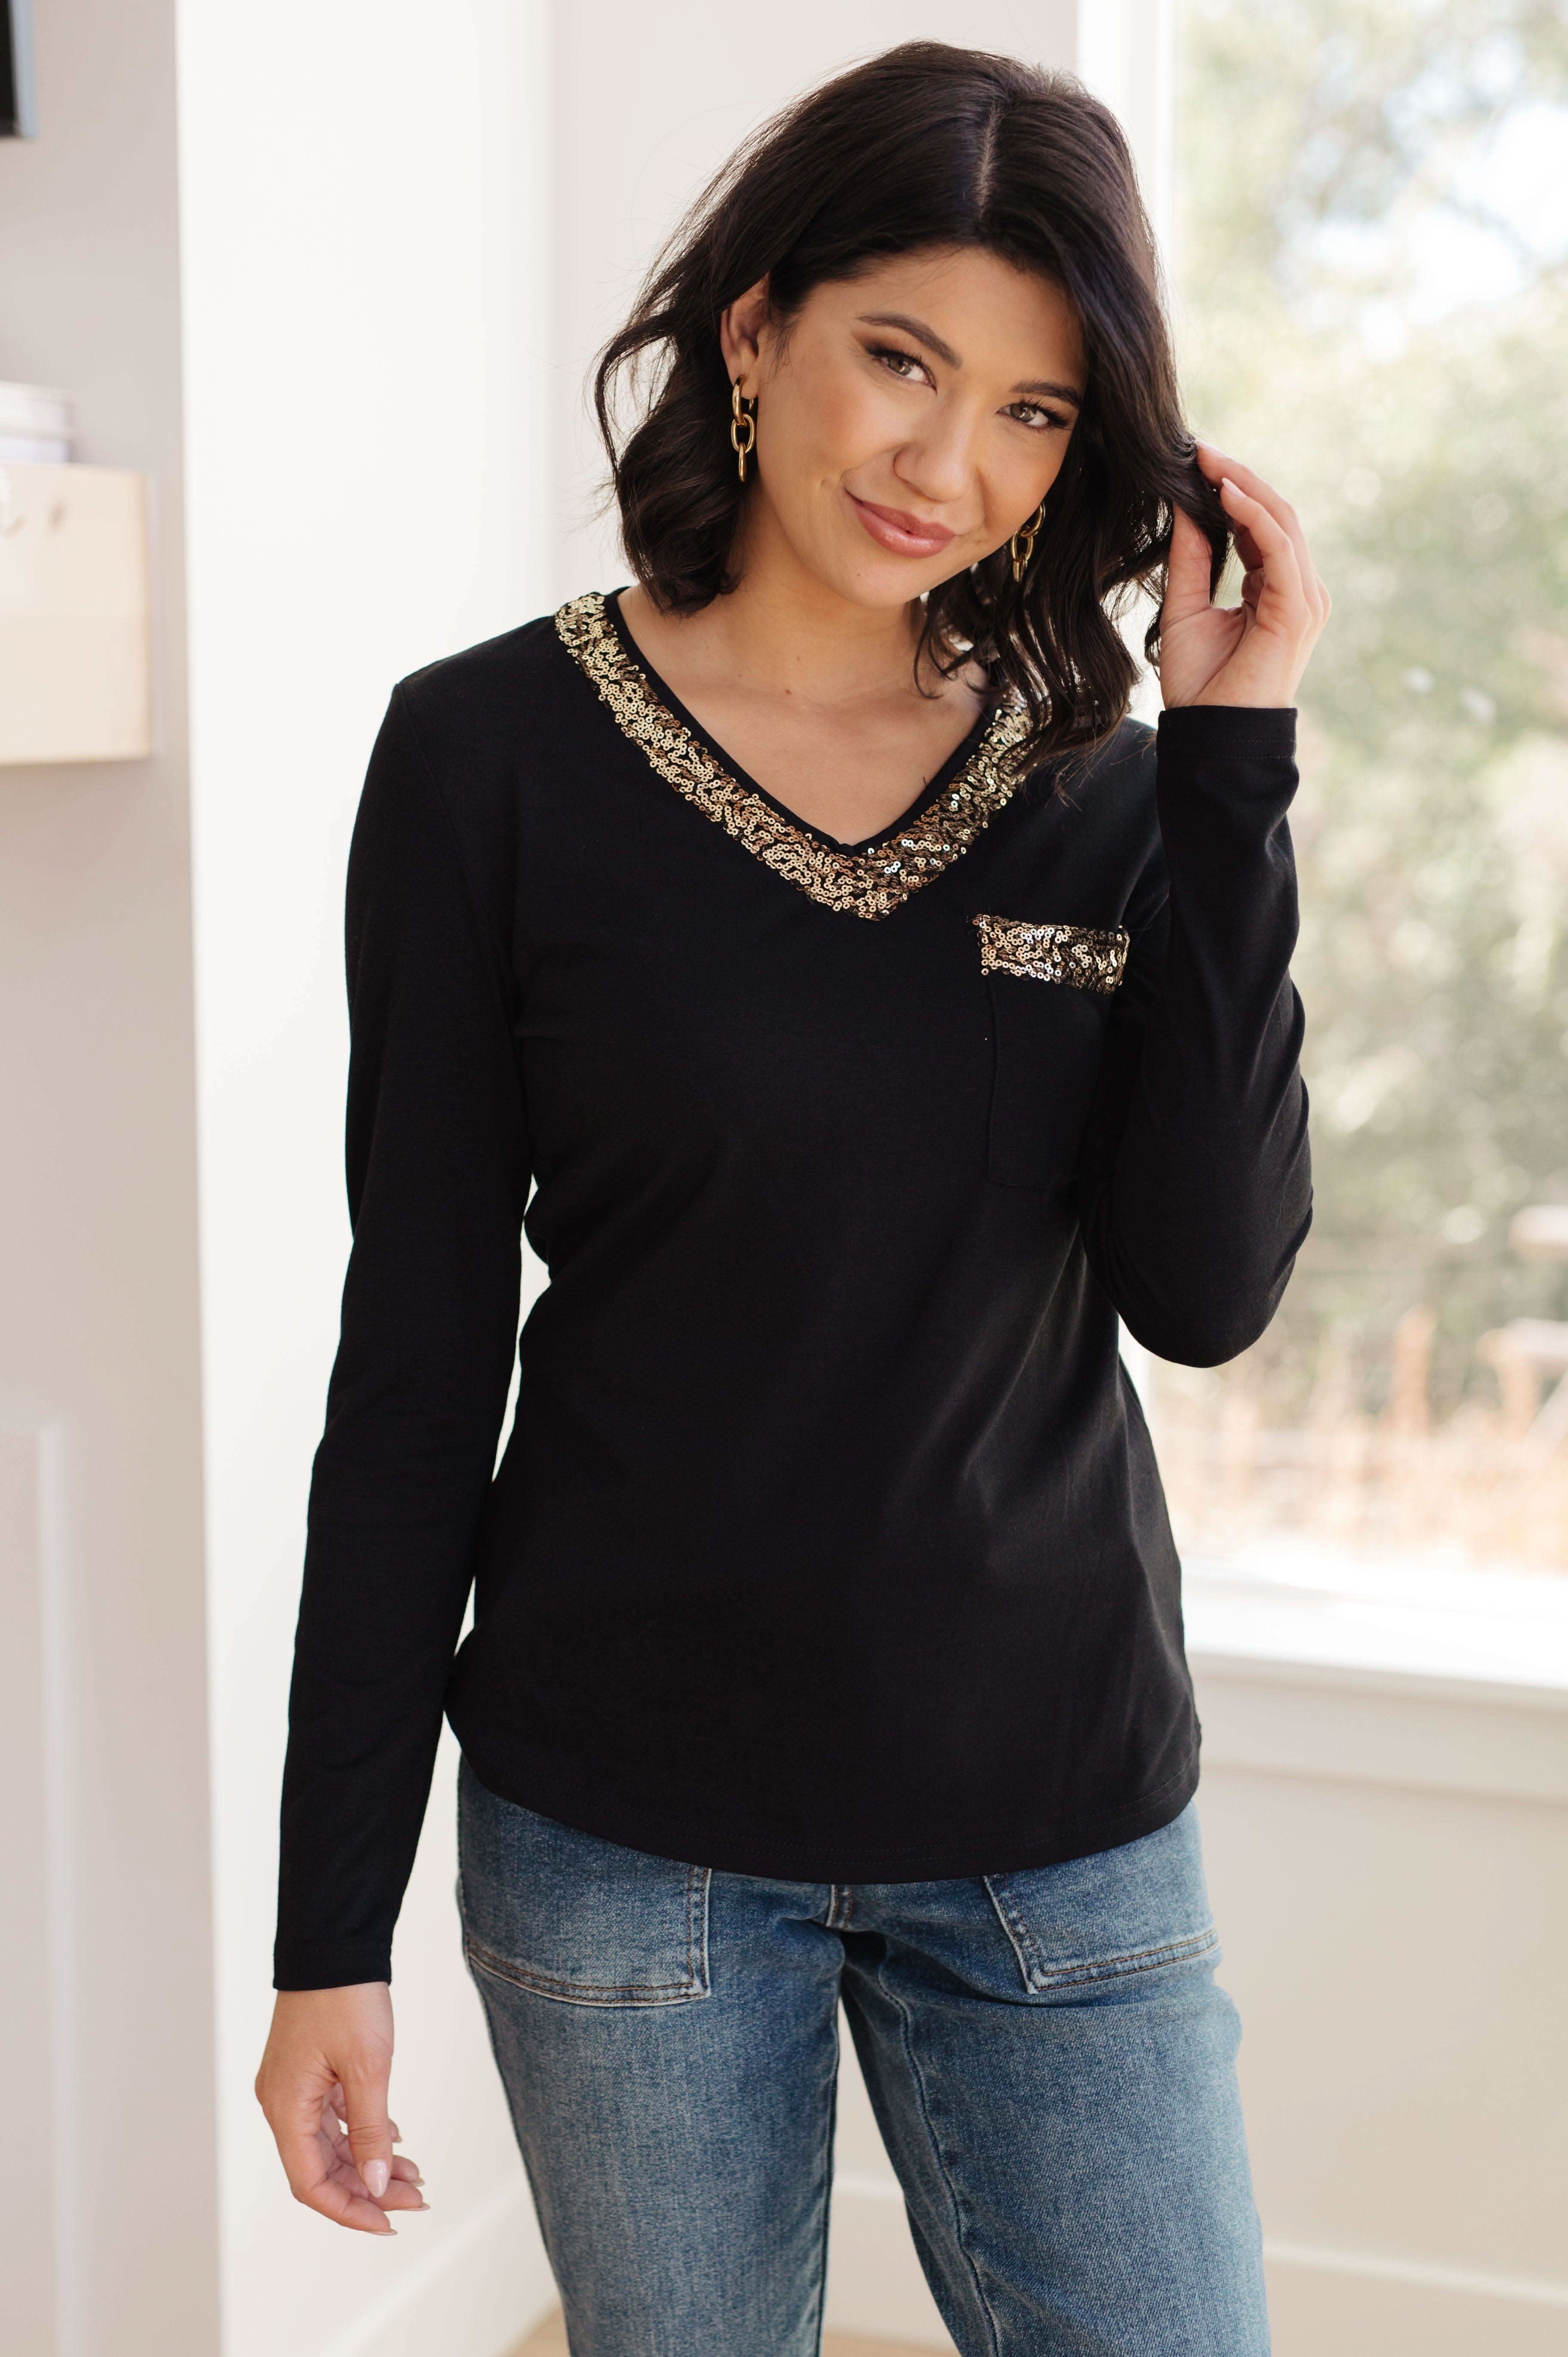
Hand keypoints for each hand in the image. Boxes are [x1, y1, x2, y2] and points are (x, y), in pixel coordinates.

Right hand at [256, 1983, 427, 2234]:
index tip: (388, 2223)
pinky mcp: (310, 2069)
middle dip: (368, 2188)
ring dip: (370, 2161)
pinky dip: (364, 2131)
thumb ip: (369, 2131)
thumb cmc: (344, 1996)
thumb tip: (374, 2186)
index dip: (348, 2210)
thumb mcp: (366, 2067)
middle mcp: (283, 2102)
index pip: (311, 2183)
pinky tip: (395, 2138)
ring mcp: (295, 2086)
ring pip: (331, 2143)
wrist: (334, 1941)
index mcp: (285, 2108)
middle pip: (322, 2167)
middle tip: (417, 2196)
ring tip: (415, 2173)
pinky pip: (334, 2116)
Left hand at [1158, 444, 1329, 709]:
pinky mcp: (1296, 608)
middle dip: (1237, 478)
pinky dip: (1253, 517)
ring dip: (1244, 486)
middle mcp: (1298, 589)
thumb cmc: (1199, 685)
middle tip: (1199, 449)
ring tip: (1207, 461)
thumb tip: (1184, 506)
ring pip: (1282, 522)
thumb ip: (1191, 558)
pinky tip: (1224, 494)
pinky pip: (1280, 547)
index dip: (1231, 490)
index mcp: (1276, 590)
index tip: (1195, 462)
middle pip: (1276, 514)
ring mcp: (1304, 598)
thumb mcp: (1185, 608)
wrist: (1209, 736)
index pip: (1261, 526)